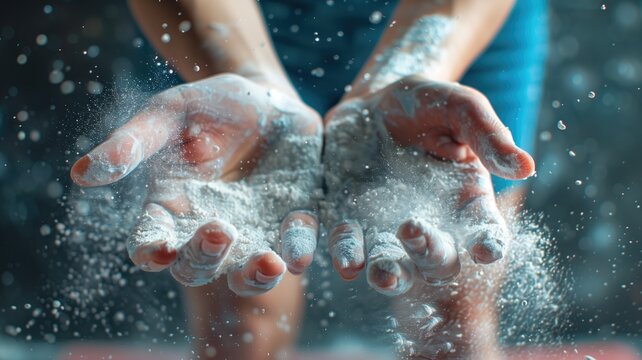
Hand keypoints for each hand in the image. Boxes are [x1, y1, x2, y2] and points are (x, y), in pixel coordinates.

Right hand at [70, 74, 322, 295]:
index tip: (158, 250)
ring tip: (269, 263)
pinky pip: (294, 243)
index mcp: (171, 210)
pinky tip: (297, 255)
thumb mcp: (166, 116)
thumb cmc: (205, 107)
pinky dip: (296, 251)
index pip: (152, 242)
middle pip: (199, 267)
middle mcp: (210, 230)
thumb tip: (81, 173)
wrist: (261, 96)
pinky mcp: (291, 218)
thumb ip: (131, 144)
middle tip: (218, 231)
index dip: (151, 251)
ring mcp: (253, 230)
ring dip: (256, 275)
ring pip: (248, 272)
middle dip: (206, 258)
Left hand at [322, 75, 534, 294]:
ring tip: (384, 274)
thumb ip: (488, 135)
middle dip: (430, 255)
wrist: (373, 101)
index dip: (488, 244)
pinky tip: (346, 264)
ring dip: (389, 275)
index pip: (485, 231)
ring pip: (393, 265)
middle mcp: (430, 224)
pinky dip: (347, 257)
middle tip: (413, 229)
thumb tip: (526, 167)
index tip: (484, 249)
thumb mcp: (460, 108)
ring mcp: (387, 227)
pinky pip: (349, 247)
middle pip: (438, 259)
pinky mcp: (351, 220)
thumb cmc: (427, 103)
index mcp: (466, 201)